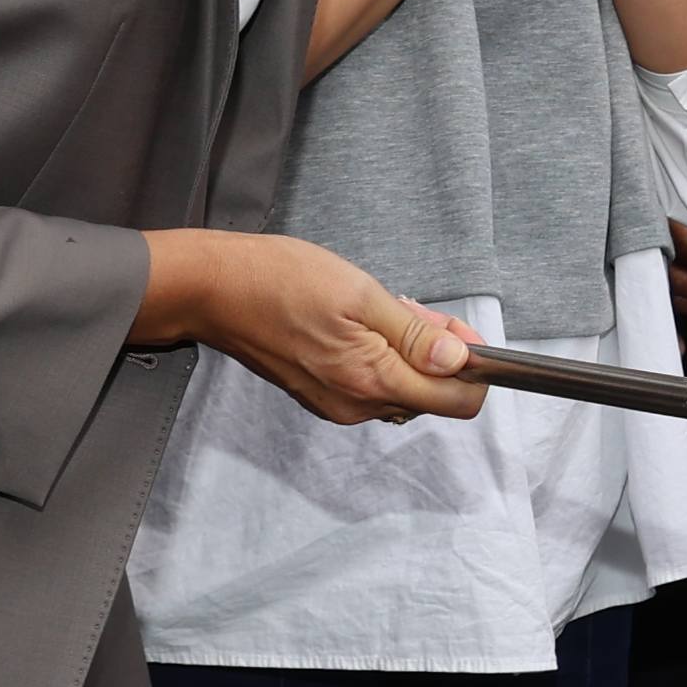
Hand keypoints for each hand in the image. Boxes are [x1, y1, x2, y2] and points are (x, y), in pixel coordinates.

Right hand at [138, 228, 483, 422]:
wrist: (213, 290)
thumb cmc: (280, 281)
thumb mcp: (362, 294)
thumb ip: (415, 334)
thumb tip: (460, 359)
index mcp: (373, 382)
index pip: (458, 402)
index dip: (473, 368)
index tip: (459, 332)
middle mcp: (357, 405)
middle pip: (431, 395)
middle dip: (435, 353)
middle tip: (408, 308)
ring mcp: (337, 405)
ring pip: (401, 388)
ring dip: (406, 353)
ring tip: (377, 310)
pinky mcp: (321, 396)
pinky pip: (372, 385)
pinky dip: (380, 357)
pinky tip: (358, 325)